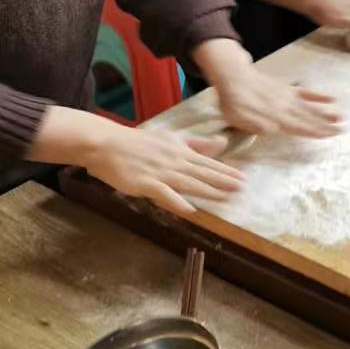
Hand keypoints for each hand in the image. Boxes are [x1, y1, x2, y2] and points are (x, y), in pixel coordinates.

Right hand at [81, 122, 243, 216]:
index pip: (208, 162)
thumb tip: (222, 143)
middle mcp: (173, 160)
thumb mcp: (171, 138)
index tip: (243, 178)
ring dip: (208, 191)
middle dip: (223, 181)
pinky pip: (164, 194)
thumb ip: (196, 143)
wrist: (106, 144)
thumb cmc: (138, 143)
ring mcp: (160, 172)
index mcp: (180, 150)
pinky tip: (190, 210)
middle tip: (242, 188)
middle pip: (203, 172)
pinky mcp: (145, 183)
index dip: (226, 171)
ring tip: (225, 198)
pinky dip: (177, 202)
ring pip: (188, 182)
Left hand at [214, 65, 341, 138]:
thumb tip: (274, 129)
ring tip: (341, 117)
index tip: (330, 135)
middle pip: (308, 118)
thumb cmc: (233, 101)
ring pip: (310, 107)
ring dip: (326, 113)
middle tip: (342, 130)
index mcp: (273, 117)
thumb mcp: (238, 118)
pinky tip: (331, 98)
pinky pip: (305, 93)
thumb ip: (255, 124)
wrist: (233, 75)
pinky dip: (318, 95)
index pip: (298, 126)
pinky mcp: (287, 89)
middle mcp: (284, 107)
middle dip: (326, 125)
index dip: (315, 131)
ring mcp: (287, 97)